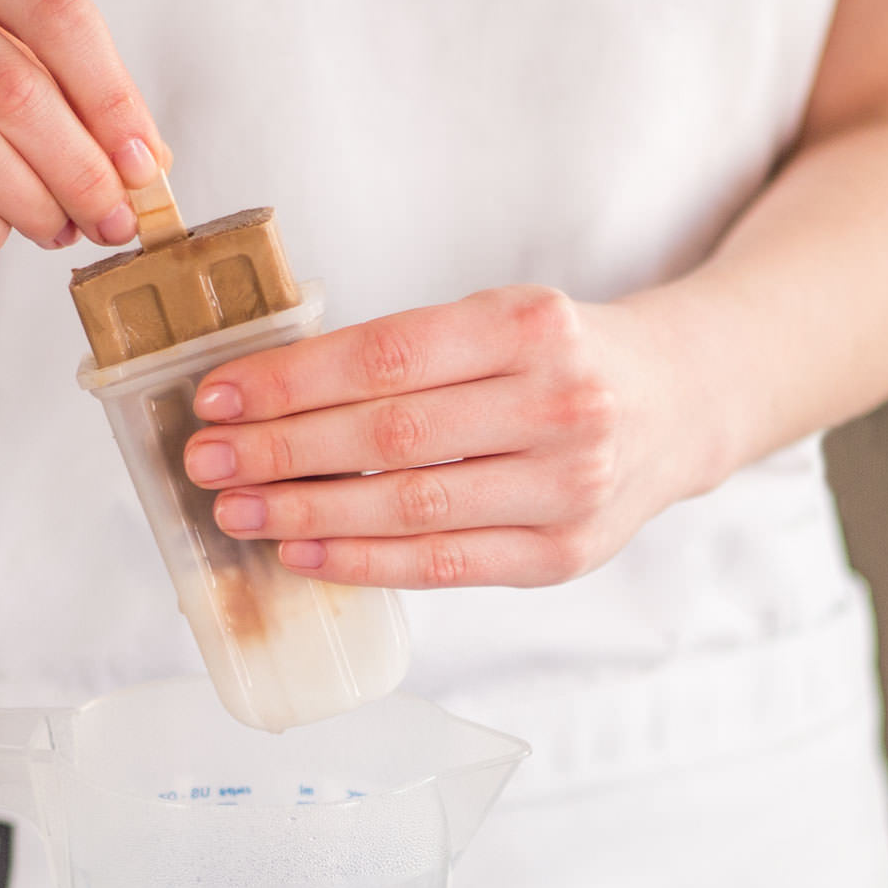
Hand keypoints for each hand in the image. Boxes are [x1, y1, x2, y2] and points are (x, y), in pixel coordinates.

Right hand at [0, 0, 167, 252]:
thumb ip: (56, 72)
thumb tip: (148, 161)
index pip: (58, 13)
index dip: (113, 98)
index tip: (147, 164)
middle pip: (17, 92)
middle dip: (81, 170)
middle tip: (115, 218)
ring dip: (34, 206)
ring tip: (63, 229)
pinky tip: (0, 231)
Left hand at [181, 286, 724, 588]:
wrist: (681, 403)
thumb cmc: (561, 361)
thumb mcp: (500, 322)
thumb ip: (408, 356)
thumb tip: (269, 398)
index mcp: (531, 325)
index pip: (388, 355)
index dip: (293, 381)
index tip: (219, 396)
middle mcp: (558, 404)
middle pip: (391, 434)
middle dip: (282, 450)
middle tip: (206, 460)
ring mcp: (567, 487)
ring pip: (411, 506)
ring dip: (308, 513)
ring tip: (237, 510)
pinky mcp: (565, 554)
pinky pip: (446, 566)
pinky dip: (365, 562)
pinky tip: (303, 554)